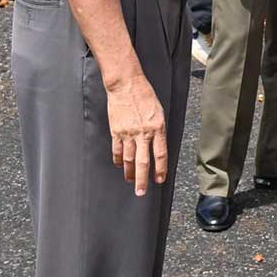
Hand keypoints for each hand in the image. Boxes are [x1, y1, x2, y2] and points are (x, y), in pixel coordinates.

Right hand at [105, 73, 169, 196]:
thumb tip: (157, 147)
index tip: (159, 180)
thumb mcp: (159, 112)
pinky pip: (117, 150)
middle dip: (142, 179)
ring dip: (129, 172)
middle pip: (143, 162)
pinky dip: (117, 159)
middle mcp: (143, 133)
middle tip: (141, 192)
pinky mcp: (116, 131)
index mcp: (157, 128)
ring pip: (128, 159)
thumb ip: (158, 131)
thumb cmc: (145, 96)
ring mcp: (128, 133)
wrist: (126, 84)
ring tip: (131, 180)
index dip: (160, 169)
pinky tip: (118, 164)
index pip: (160, 154)